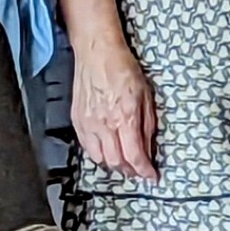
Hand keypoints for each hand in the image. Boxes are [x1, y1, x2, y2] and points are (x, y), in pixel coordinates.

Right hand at [71, 47, 161, 181]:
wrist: (97, 54)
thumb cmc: (123, 69)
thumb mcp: (147, 96)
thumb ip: (148, 125)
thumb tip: (149, 147)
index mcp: (125, 117)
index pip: (135, 155)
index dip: (144, 171)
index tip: (152, 177)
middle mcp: (105, 124)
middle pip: (116, 162)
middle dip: (130, 171)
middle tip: (140, 171)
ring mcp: (88, 124)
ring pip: (100, 158)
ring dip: (114, 165)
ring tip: (125, 163)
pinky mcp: (77, 120)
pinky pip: (87, 147)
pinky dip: (98, 154)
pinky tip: (107, 151)